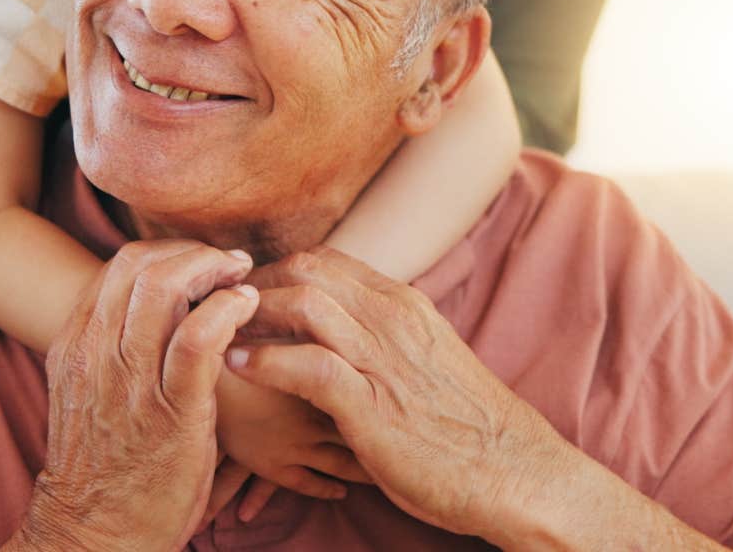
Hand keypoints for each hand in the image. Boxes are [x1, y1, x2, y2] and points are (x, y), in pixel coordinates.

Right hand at [20, 240, 258, 551]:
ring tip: (242, 281)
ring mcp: (130, 380)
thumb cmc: (106, 465)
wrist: (95, 532)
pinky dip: (228, 309)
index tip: (201, 262)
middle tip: (230, 264)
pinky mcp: (171, 409)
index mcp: (75, 345)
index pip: (120, 266)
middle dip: (194, 253)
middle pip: (141, 264)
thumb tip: (165, 308)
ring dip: (213, 271)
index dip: (169, 252)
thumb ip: (116, 347)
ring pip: (166, 288)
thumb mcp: (92, 393)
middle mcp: (97, 353)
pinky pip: (198, 337)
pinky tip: (247, 308)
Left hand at [226, 247, 576, 543]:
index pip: (325, 260)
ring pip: (304, 303)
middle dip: (253, 284)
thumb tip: (343, 334)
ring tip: (216, 332)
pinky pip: (309, 365)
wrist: (516, 473)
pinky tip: (237, 368)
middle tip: (219, 310)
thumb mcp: (426, 363)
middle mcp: (393, 320)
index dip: (275, 271)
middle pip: (305, 270)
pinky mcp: (375, 406)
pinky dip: (265, 360)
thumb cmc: (467, 427)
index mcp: (404, 306)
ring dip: (250, 313)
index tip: (243, 294)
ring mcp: (384, 359)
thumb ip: (386, 340)